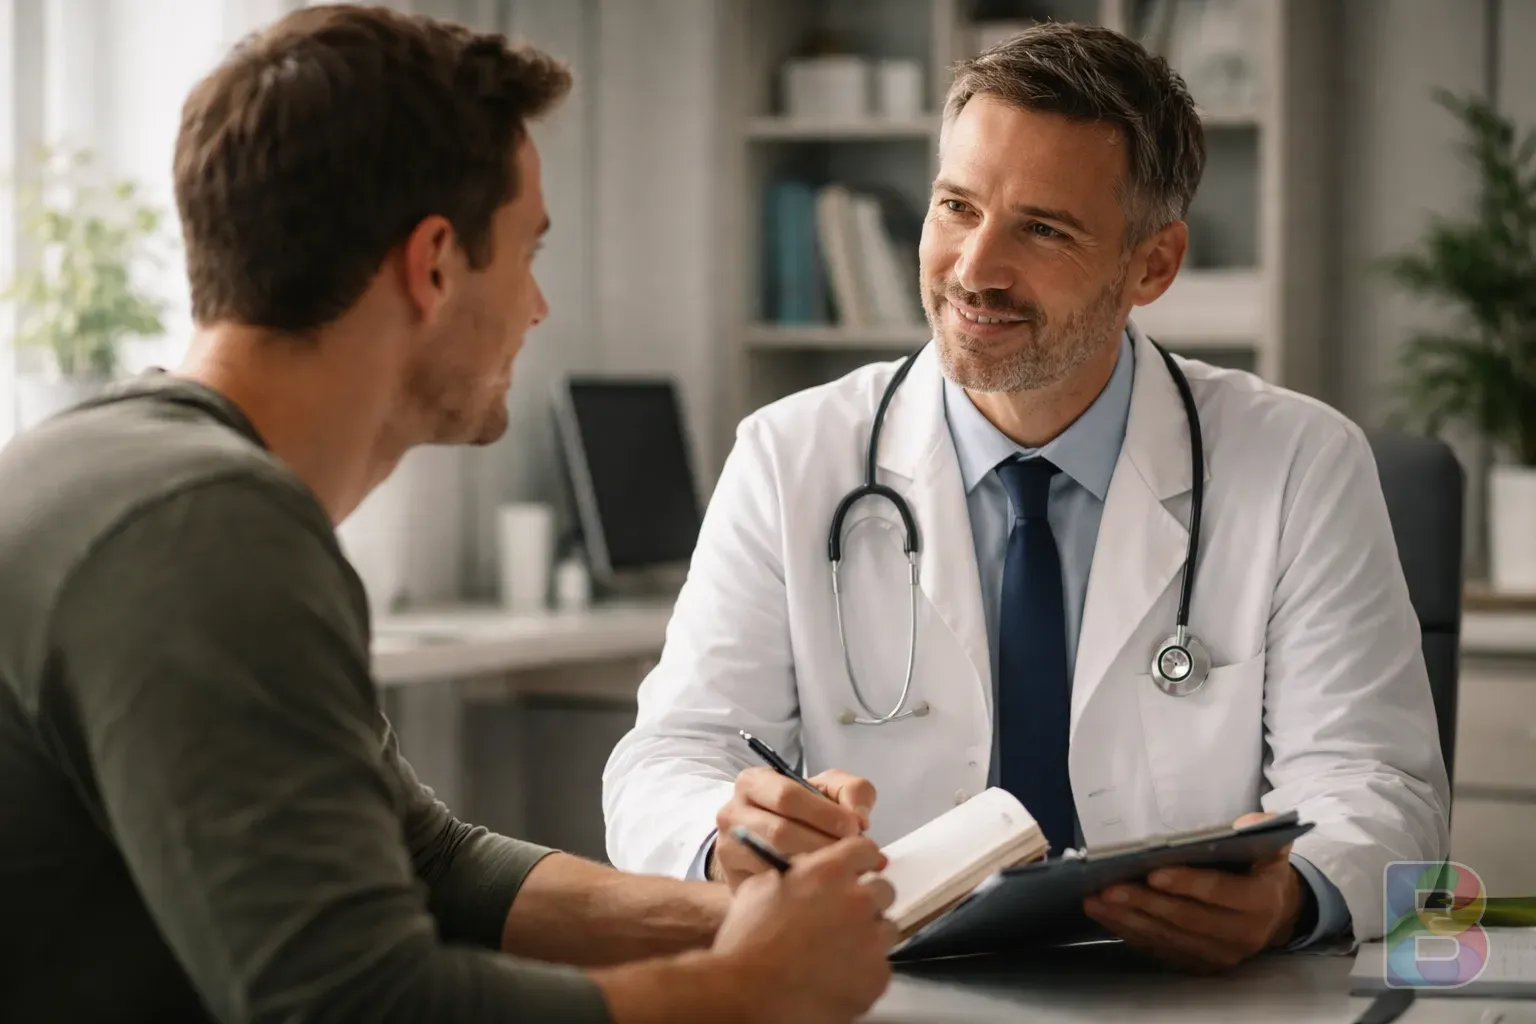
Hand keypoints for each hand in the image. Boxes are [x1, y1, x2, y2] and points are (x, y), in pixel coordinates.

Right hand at [710, 767, 876, 888]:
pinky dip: (798, 886)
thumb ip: (853, 791)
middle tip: (852, 855)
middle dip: (822, 843)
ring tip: (842, 870)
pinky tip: (820, 885)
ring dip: (814, 867)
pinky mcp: (732, 876)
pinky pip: (768, 883)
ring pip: (775, 859)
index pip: (788, 795)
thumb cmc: (806, 816)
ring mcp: (728, 845)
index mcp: (755, 781)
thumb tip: (858, 817)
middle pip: (781, 831)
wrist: (776, 849)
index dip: (825, 814)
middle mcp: (733, 810)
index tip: (854, 828)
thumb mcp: (830, 793)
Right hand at [713, 836, 897, 1023]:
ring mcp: (871, 940)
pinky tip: (836, 977)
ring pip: (886, 929)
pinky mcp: (877, 977)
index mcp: (829, 871)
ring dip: (868, 936)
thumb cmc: (746, 942)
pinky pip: (880, 967)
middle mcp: (857, 900)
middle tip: (842, 917)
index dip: (858, 862)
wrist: (746, 993)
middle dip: (866, 901)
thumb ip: (794, 872)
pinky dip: (863, 971)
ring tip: (837, 952)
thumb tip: (806, 868)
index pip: (865, 850)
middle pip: (883, 890)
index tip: (855, 872)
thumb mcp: (761, 887)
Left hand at [1082, 812, 1306, 971]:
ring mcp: (1218, 956)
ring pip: (1167, 937)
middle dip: (1144, 902)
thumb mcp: (1271, 849)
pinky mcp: (1199, 966)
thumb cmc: (1260, 873)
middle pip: (1185, 919)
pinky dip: (1130, 932)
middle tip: (1109, 887)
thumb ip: (1262, 832)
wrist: (1274, 917)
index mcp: (1260, 902)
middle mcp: (1241, 935)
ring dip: (1128, 918)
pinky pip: (1159, 950)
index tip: (1152, 872)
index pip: (1220, 892)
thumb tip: (1247, 823)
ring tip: (1096, 900)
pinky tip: (1106, 915)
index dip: (1187, 883)